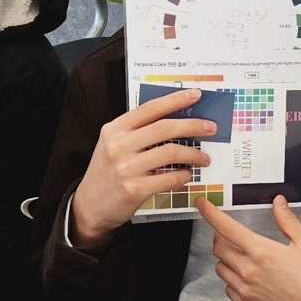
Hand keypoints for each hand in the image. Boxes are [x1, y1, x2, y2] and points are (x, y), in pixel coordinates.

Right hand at [69, 88, 216, 248]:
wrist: (90, 206)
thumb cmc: (107, 173)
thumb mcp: (113, 144)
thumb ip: (137, 132)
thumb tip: (175, 119)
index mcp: (115, 129)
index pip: (149, 108)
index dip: (175, 100)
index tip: (195, 95)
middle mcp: (119, 145)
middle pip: (164, 128)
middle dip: (192, 125)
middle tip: (210, 127)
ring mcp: (126, 168)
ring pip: (170, 152)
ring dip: (193, 155)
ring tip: (203, 158)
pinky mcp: (134, 189)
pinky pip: (169, 178)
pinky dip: (183, 176)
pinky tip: (187, 175)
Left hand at [200, 196, 300, 300]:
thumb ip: (287, 221)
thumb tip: (278, 202)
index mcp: (261, 251)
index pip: (227, 228)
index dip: (211, 214)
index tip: (203, 205)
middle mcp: (248, 271)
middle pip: (218, 248)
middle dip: (221, 237)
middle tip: (231, 235)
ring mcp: (246, 291)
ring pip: (221, 269)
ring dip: (226, 260)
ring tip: (242, 258)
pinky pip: (228, 289)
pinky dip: (232, 281)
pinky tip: (247, 279)